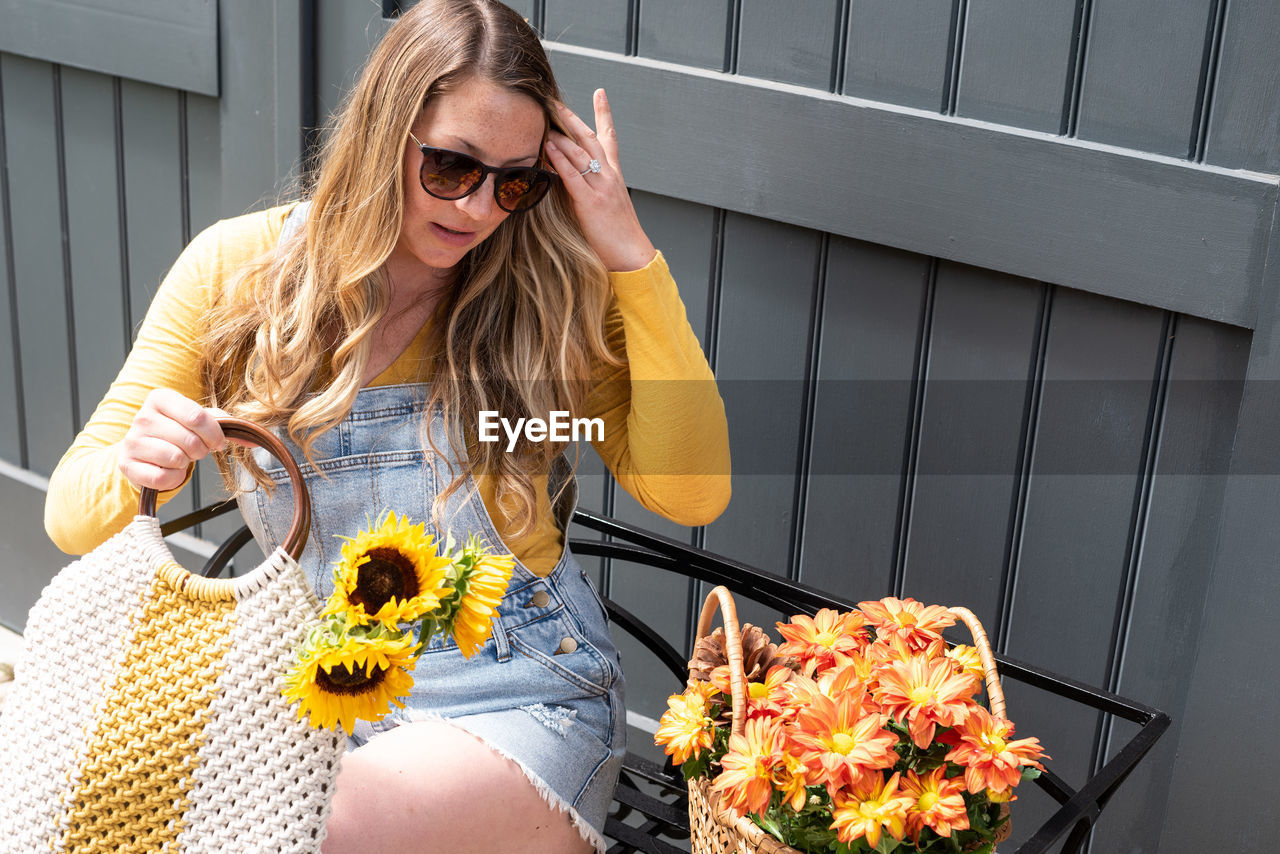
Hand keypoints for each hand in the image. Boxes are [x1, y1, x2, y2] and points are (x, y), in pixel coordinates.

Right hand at [117, 388, 226, 491]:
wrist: (144, 450)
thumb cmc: (176, 432)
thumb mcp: (199, 421)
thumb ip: (226, 425)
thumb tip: (253, 439)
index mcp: (161, 398)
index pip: (197, 417)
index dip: (214, 435)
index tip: (218, 442)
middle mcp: (142, 416)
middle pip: (190, 440)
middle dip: (201, 450)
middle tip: (196, 450)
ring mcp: (131, 440)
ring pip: (175, 458)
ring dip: (185, 463)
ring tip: (179, 457)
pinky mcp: (126, 464)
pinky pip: (161, 478)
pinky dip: (172, 478)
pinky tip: (168, 469)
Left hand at [544, 89, 656, 272]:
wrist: (632, 255)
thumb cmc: (617, 235)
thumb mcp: (605, 205)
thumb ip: (589, 187)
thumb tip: (566, 176)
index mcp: (614, 175)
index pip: (609, 137)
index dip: (604, 113)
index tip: (599, 92)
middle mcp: (609, 175)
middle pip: (590, 138)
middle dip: (571, 118)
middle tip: (554, 100)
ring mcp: (601, 187)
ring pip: (580, 153)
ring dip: (560, 136)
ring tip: (544, 120)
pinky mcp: (592, 203)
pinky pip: (573, 176)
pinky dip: (560, 160)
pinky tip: (548, 148)